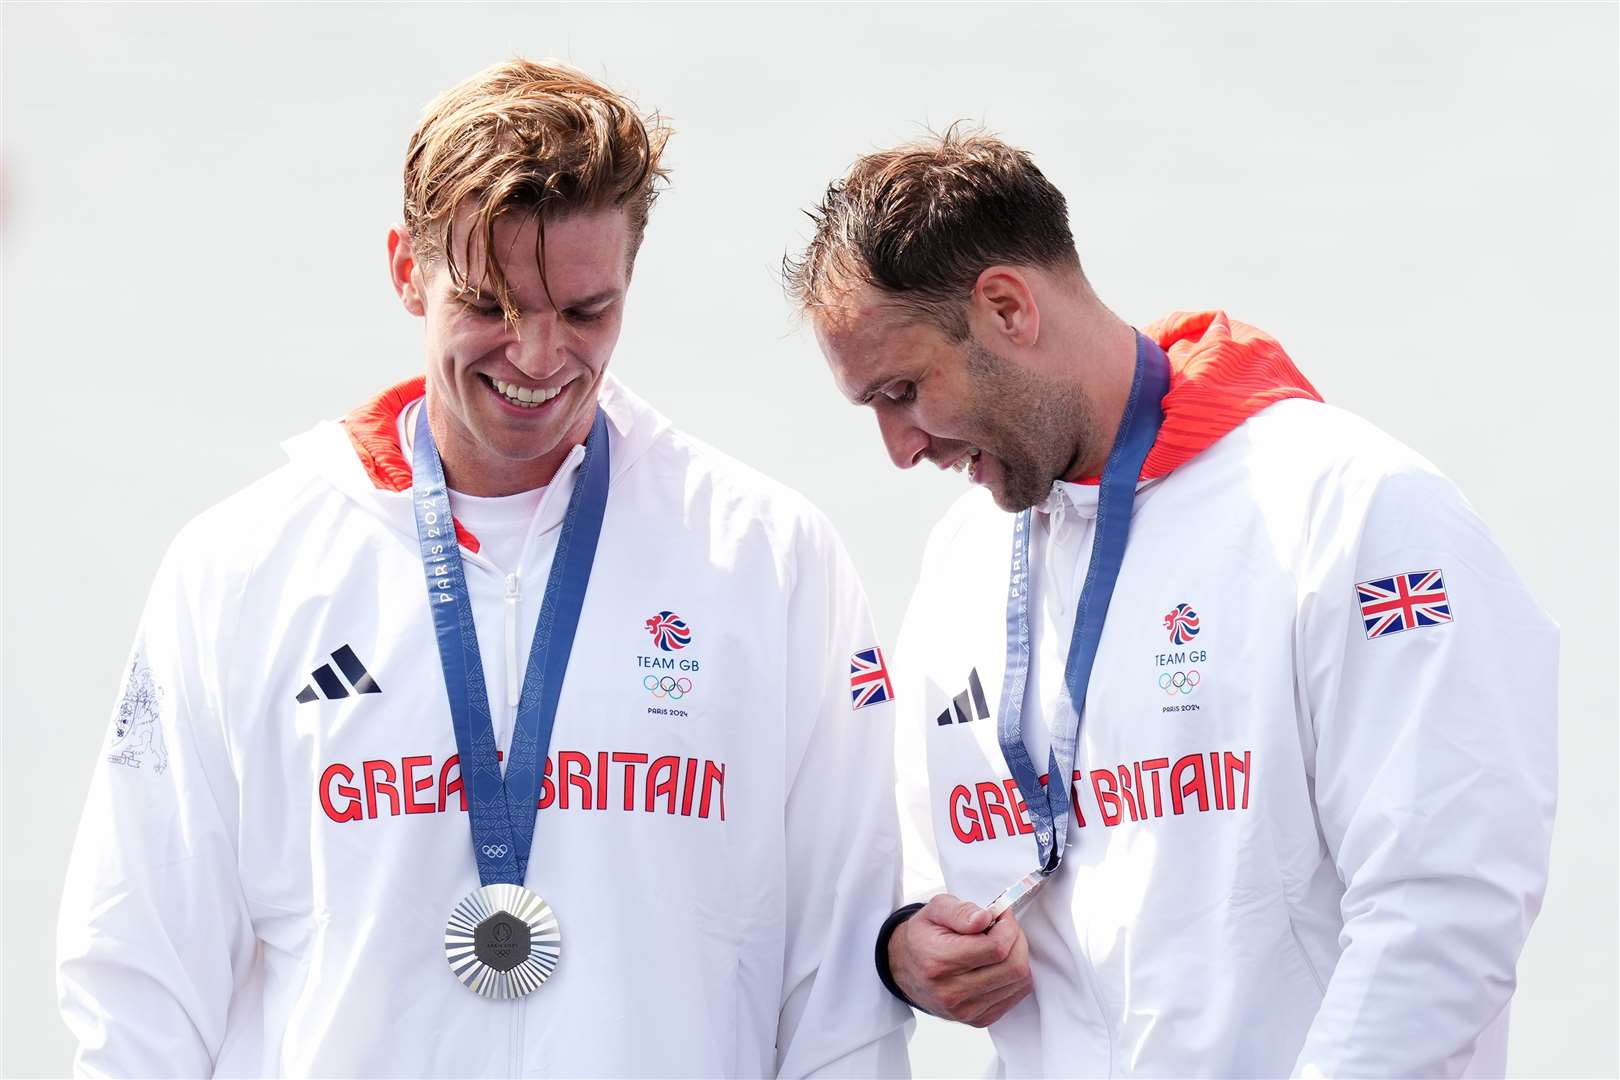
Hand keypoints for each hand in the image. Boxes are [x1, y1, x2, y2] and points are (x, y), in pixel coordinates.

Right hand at [887, 894, 1031, 1026]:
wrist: (905, 969)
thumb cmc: (923, 937)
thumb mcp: (934, 910)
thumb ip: (960, 911)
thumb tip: (985, 918)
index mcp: (940, 961)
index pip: (996, 948)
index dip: (1008, 927)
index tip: (1002, 915)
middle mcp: (952, 992)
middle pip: (1013, 967)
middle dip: (1017, 940)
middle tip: (1004, 927)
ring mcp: (966, 1010)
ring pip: (1019, 982)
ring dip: (1018, 957)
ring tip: (1000, 944)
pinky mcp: (978, 1019)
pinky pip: (1015, 996)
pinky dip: (1014, 976)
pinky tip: (998, 963)